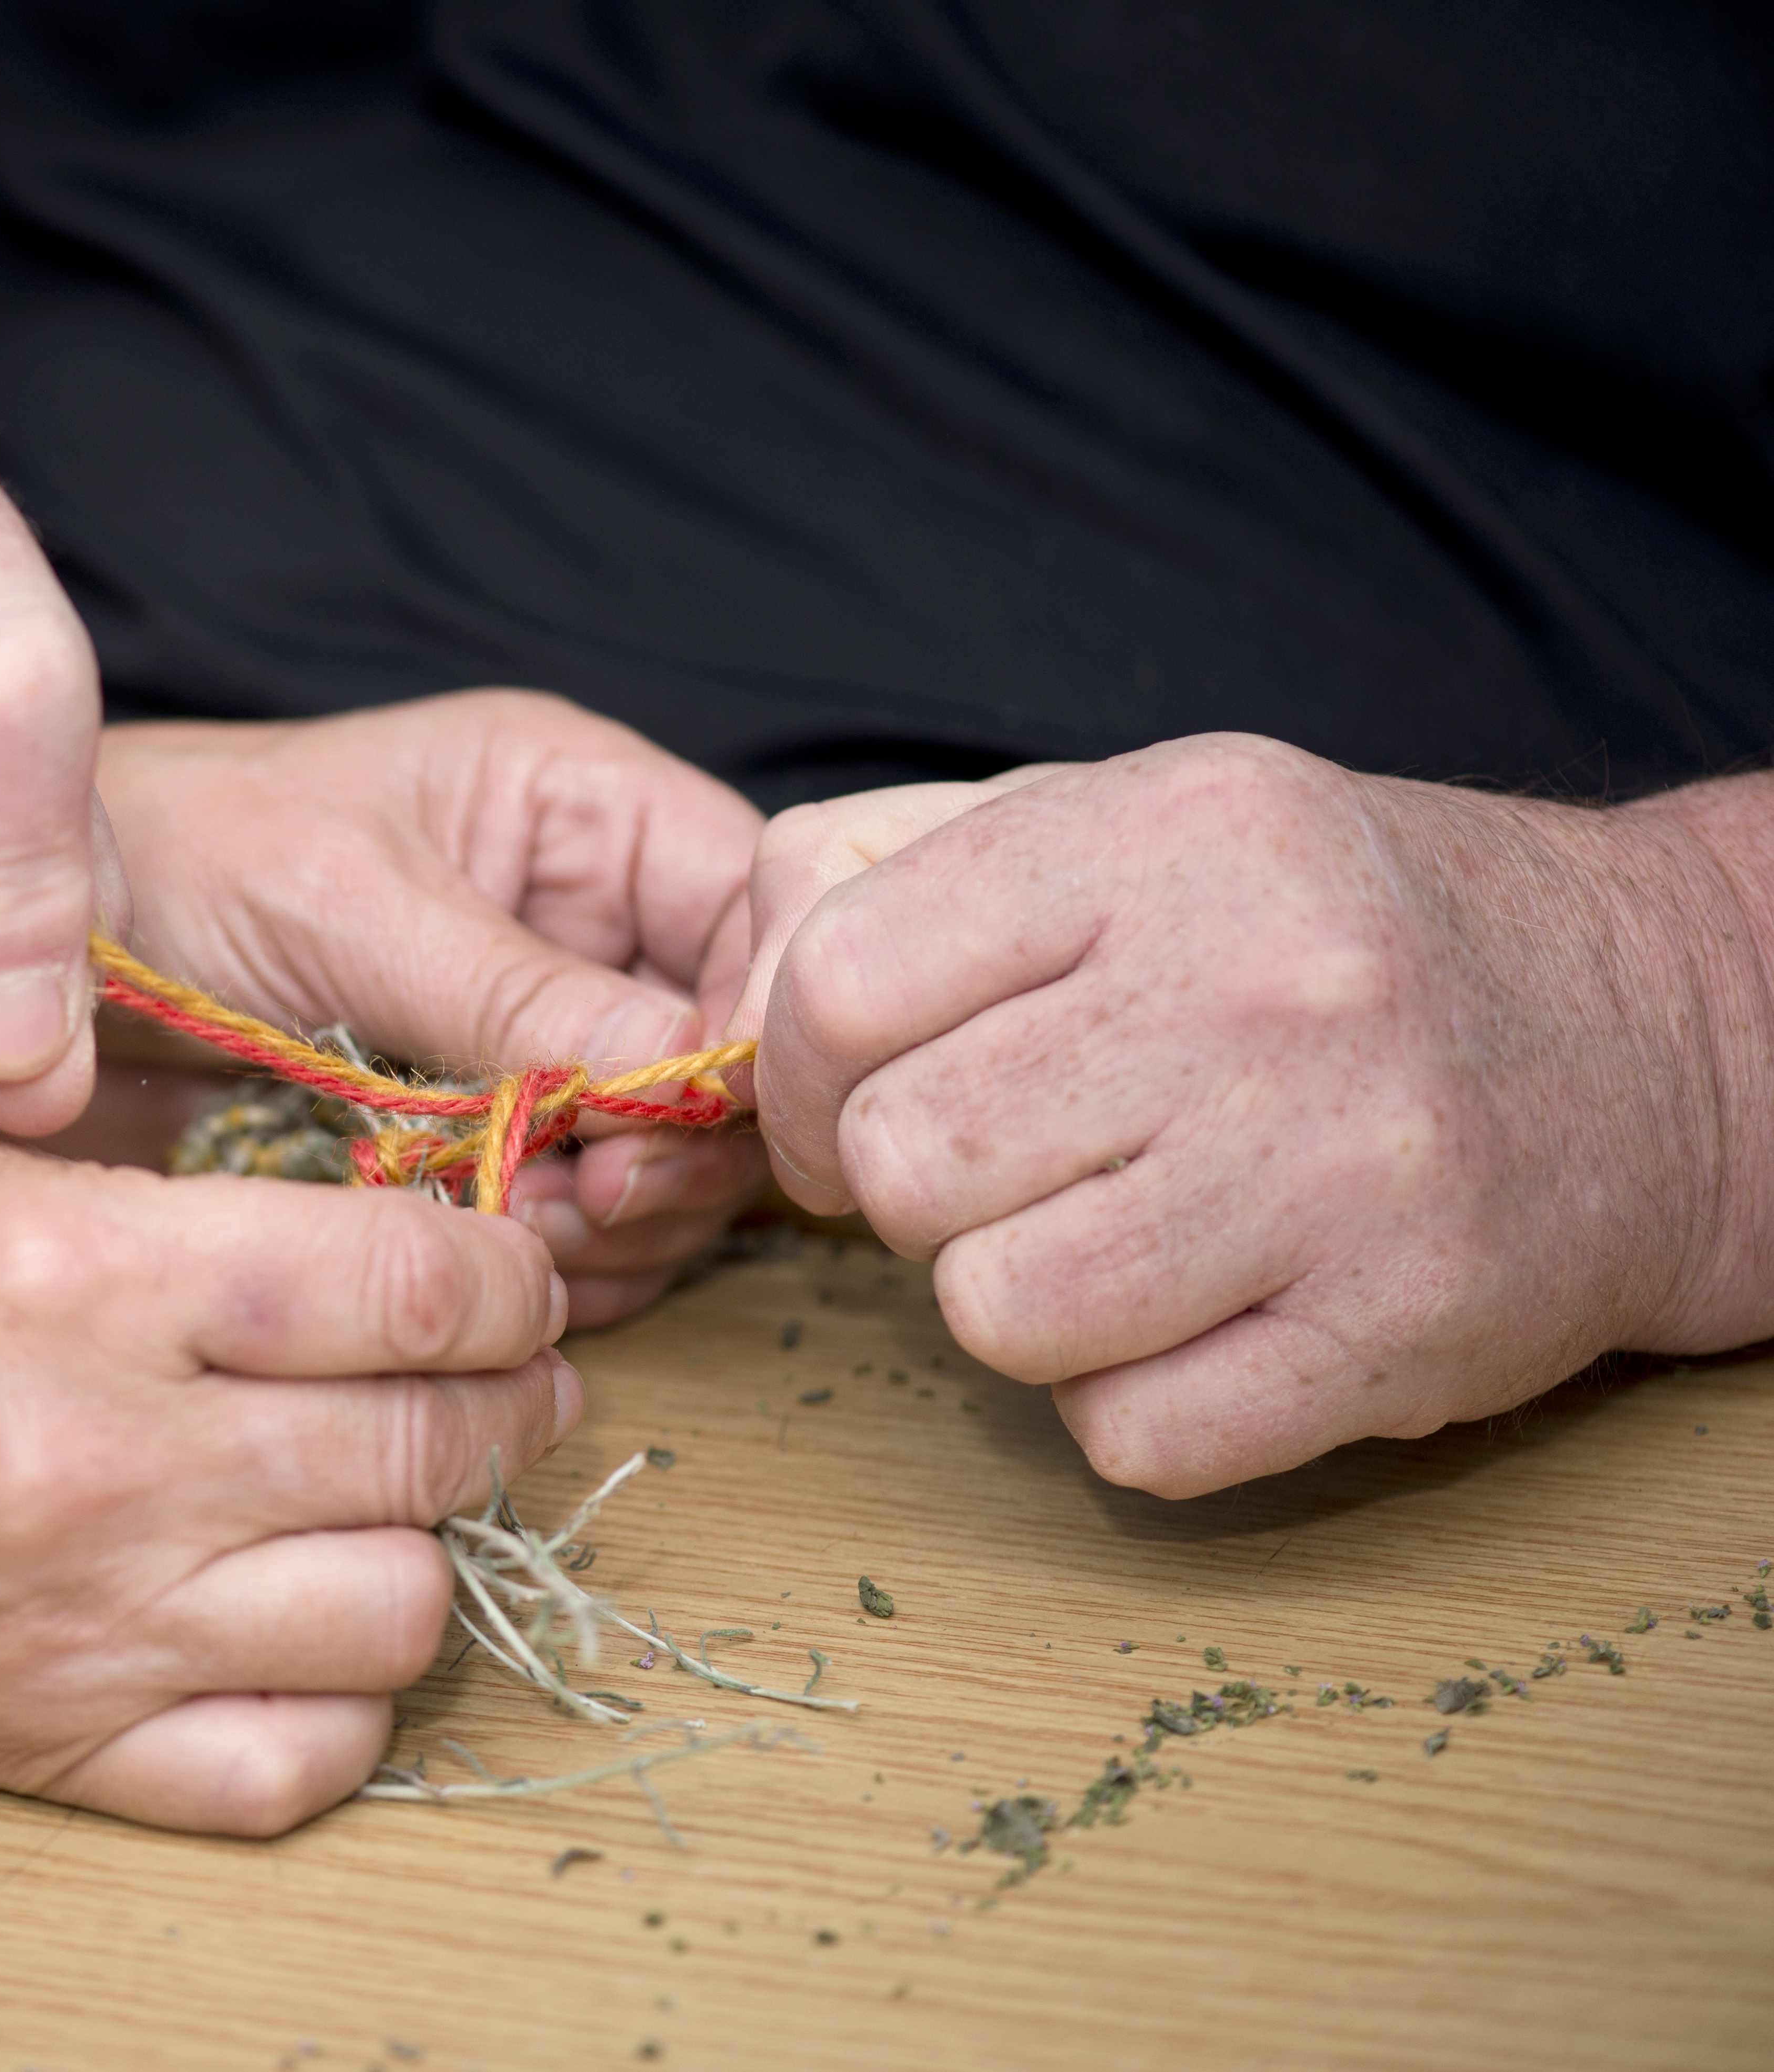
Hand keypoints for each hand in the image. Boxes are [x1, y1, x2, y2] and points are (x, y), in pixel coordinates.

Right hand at [0, 1140, 577, 1835]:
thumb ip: (183, 1219)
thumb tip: (388, 1250)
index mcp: (78, 1275)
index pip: (417, 1285)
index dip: (506, 1272)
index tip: (507, 1272)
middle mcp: (98, 1460)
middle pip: (433, 1445)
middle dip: (501, 1395)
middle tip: (488, 1372)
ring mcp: (73, 1625)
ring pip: (399, 1611)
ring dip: (423, 1544)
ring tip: (381, 1491)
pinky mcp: (33, 1746)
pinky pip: (291, 1768)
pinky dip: (335, 1706)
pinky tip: (295, 1628)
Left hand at [97, 691, 768, 1324]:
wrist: (53, 937)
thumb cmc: (180, 853)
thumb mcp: (352, 905)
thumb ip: (518, 989)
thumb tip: (680, 1069)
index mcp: (582, 809)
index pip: (757, 908)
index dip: (756, 1017)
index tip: (696, 1112)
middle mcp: (590, 920)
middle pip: (730, 1053)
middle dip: (677, 1143)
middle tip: (588, 1201)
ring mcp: (551, 1033)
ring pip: (672, 1152)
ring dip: (620, 1219)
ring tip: (521, 1235)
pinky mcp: (500, 1131)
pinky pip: (590, 1213)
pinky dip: (561, 1258)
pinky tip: (492, 1264)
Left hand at [728, 733, 1770, 1494]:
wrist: (1650, 1034)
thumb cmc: (1321, 930)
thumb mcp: (1120, 823)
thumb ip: (893, 875)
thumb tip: (725, 1006)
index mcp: (1160, 835)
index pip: (837, 982)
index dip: (791, 1074)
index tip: (840, 1104)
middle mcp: (1255, 988)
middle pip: (901, 1162)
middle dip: (911, 1190)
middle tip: (998, 1170)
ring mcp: (1338, 1169)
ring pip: (994, 1312)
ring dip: (1014, 1299)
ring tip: (1110, 1234)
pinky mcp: (1399, 1331)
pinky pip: (1130, 1436)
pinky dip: (1133, 1403)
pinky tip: (1207, 1317)